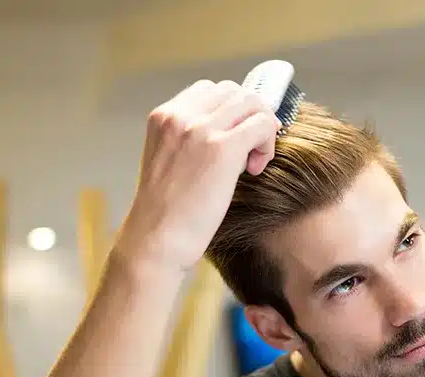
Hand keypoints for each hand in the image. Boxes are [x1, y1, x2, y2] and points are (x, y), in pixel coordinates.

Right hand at [116, 79, 280, 273]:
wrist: (156, 238)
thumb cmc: (167, 212)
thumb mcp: (171, 161)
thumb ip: (192, 139)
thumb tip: (233, 132)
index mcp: (164, 116)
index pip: (211, 90)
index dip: (232, 112)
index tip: (237, 139)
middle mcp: (180, 115)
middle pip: (234, 92)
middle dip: (250, 117)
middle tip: (252, 151)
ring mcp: (200, 128)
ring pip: (252, 103)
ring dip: (262, 129)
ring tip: (253, 162)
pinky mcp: (221, 147)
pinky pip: (262, 125)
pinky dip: (267, 144)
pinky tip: (255, 170)